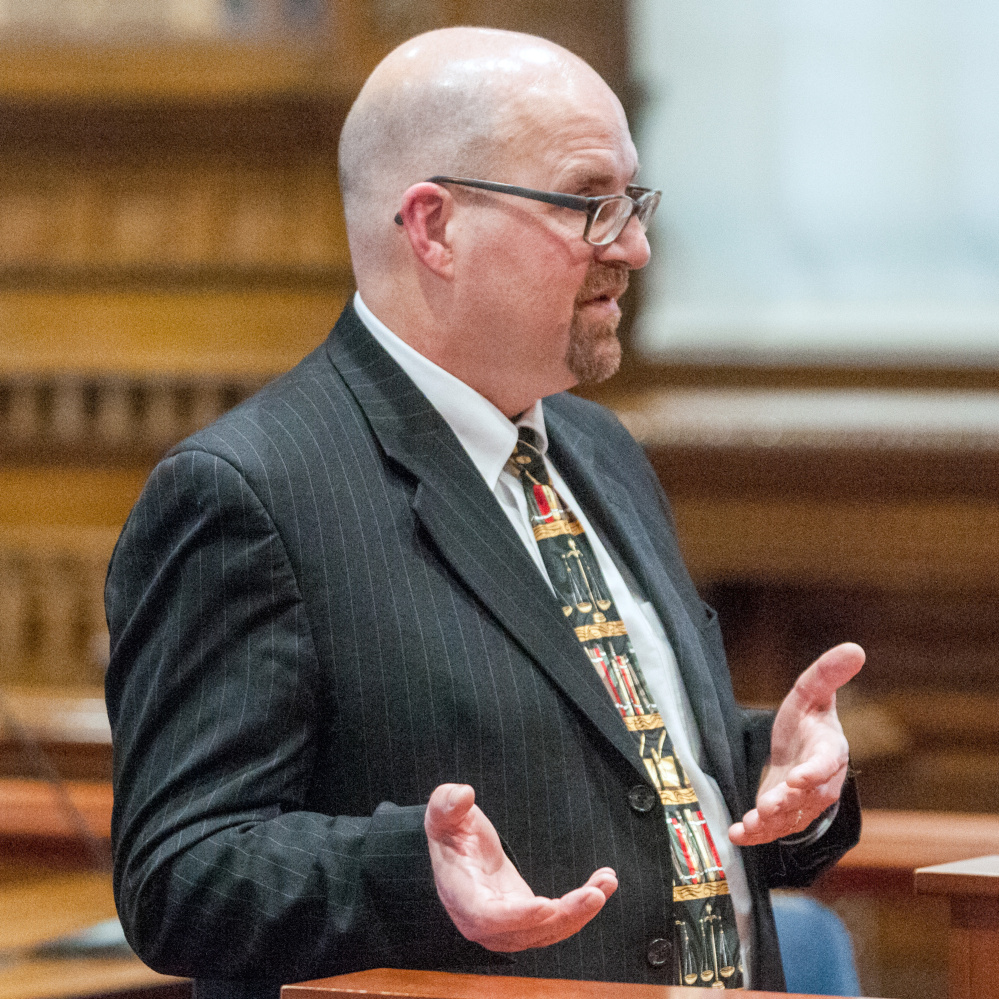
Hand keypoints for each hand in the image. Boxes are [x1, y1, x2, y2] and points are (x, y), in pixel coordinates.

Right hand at [425, 783, 616, 950]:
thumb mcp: (443, 812)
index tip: (544, 907)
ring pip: (548, 931)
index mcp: (462, 896)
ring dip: (580, 912)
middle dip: (564, 917)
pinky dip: (580, 907)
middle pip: (526, 932)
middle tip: (594, 895)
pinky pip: (556, 922)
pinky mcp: (527, 920)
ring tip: (606, 884)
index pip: (487, 917)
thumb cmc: (450, 832)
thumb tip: (462, 795)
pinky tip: (602, 884)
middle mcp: (484, 921)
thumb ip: (447, 803)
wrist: (459, 852)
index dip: (516, 917)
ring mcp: (508, 925)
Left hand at [729, 642, 863, 846]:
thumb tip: (855, 648)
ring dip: (771, 824)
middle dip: (789, 802)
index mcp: (830, 749)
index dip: (816, 771)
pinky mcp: (785, 814)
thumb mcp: (813, 690)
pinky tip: (736, 834)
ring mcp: (804, 802)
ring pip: (791, 817)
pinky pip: (774, 828)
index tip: (799, 777)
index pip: (827, 762)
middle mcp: (822, 781)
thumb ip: (828, 673)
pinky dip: (756, 834)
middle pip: (809, 796)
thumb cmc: (809, 717)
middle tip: (768, 806)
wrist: (801, 745)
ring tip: (749, 825)